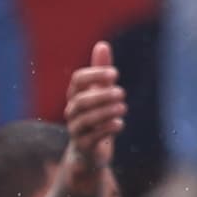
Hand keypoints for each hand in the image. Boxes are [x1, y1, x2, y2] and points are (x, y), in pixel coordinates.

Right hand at [61, 41, 128, 160]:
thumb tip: (102, 44)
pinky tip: (119, 124)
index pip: (78, 80)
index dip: (94, 75)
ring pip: (86, 119)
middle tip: (122, 92)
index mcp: (76, 95)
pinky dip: (105, 129)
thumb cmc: (95, 117)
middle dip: (101, 95)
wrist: (89, 152)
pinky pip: (91, 137)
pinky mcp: (83, 146)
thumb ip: (101, 72)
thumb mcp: (99, 93)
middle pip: (81, 100)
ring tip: (123, 107)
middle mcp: (72, 111)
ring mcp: (76, 129)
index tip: (115, 73)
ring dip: (106, 112)